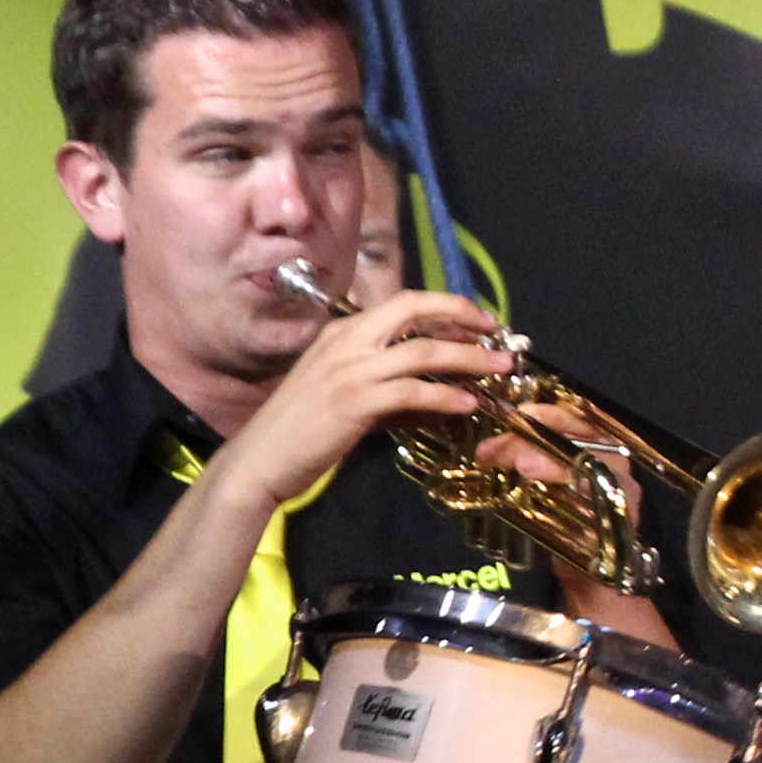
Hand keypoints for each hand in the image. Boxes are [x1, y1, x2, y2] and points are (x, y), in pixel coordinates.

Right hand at [222, 288, 506, 509]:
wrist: (261, 459)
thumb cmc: (303, 428)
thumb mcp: (346, 391)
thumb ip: (388, 382)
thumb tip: (440, 386)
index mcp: (342, 332)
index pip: (402, 303)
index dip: (445, 306)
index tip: (479, 319)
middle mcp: (345, 341)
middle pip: (412, 308)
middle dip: (461, 314)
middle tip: (497, 331)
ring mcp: (348, 369)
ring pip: (422, 350)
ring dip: (468, 357)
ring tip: (501, 368)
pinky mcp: (353, 401)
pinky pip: (411, 390)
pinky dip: (445, 395)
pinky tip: (468, 403)